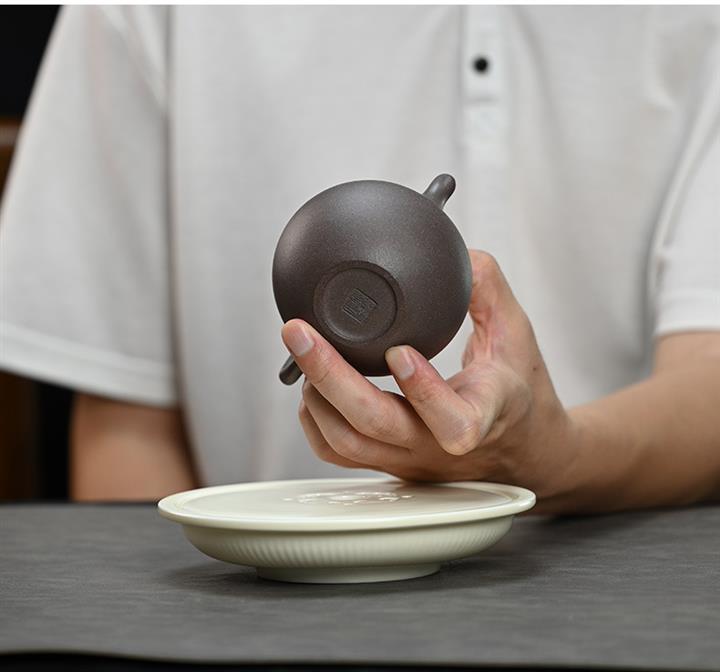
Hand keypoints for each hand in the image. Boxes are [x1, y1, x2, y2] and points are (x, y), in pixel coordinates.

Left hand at [281, 251, 575, 505]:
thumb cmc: (520, 389)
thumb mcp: (517, 333)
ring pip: (348, 443)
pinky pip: (340, 453)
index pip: (454, 422)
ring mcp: (411, 458)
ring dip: (317, 396)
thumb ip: (485, 289)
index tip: (400, 351)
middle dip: (329, 375)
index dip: (424, 392)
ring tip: (303, 350)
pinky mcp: (391, 463)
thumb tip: (451, 251)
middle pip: (374, 425)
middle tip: (297, 331)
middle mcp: (440, 445)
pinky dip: (315, 421)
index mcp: (484, 413)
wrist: (525, 449)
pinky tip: (310, 387)